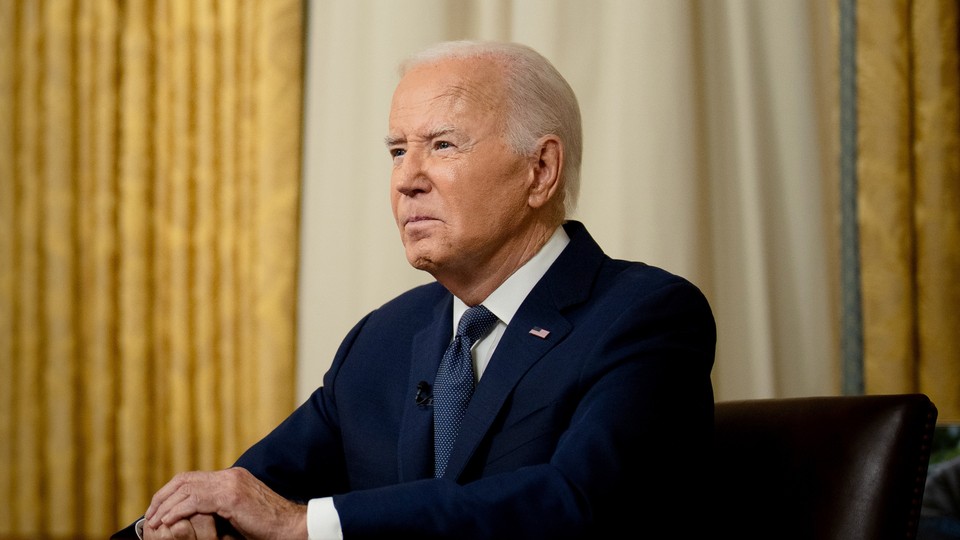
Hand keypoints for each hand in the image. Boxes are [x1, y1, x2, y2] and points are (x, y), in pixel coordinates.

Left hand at [144, 467, 306, 539]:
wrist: (292, 527)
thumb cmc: (269, 526)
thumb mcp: (241, 512)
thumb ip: (222, 506)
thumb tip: (199, 513)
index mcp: (233, 477)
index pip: (193, 478)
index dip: (172, 492)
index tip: (159, 508)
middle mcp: (231, 475)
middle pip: (185, 479)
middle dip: (163, 496)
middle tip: (150, 514)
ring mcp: (232, 484)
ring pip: (187, 488)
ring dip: (166, 505)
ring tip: (154, 520)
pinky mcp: (232, 497)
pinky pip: (196, 500)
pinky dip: (178, 510)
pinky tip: (168, 521)